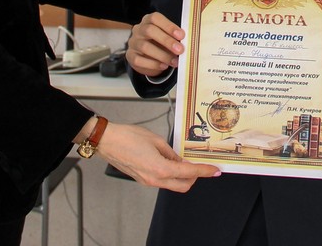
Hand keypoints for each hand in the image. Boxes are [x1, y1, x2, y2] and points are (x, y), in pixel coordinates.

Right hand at [96, 122, 218, 191]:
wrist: (107, 141)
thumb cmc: (127, 137)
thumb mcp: (156, 139)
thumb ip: (171, 152)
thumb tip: (180, 159)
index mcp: (160, 168)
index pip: (189, 173)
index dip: (205, 171)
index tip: (214, 170)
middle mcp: (155, 179)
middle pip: (184, 185)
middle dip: (195, 177)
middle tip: (200, 165)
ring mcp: (147, 181)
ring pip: (173, 185)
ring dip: (182, 176)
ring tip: (183, 160)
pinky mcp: (142, 180)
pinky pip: (162, 181)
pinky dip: (170, 174)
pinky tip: (170, 162)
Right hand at [126, 11, 183, 75]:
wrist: (146, 55)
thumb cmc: (160, 42)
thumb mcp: (167, 35)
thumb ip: (175, 37)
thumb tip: (187, 42)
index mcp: (148, 20)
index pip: (155, 18)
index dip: (169, 26)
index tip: (182, 35)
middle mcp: (138, 29)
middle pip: (149, 31)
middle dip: (166, 40)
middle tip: (180, 50)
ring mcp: (133, 43)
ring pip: (145, 47)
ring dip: (162, 55)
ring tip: (175, 62)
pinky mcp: (130, 56)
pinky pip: (139, 60)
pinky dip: (153, 64)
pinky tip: (164, 66)